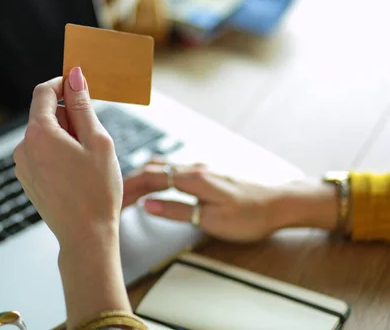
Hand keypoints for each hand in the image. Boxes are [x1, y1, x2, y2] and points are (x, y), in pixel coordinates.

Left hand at [14, 67, 130, 325]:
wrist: (86, 236)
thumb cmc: (97, 191)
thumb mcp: (97, 140)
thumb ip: (83, 105)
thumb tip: (75, 75)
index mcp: (39, 133)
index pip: (43, 91)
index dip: (62, 83)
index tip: (79, 85)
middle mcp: (23, 147)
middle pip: (44, 114)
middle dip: (68, 115)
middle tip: (93, 135)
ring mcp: (22, 166)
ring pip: (44, 135)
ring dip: (65, 136)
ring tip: (87, 160)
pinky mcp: (27, 180)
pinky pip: (41, 154)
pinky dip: (58, 152)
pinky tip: (76, 173)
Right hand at [123, 160, 284, 242]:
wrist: (278, 205)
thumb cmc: (249, 216)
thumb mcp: (212, 220)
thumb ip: (178, 210)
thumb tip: (148, 204)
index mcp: (193, 179)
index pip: (150, 178)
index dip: (128, 187)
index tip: (111, 196)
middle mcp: (194, 170)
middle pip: (152, 170)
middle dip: (129, 181)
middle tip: (111, 195)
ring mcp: (199, 170)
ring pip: (161, 168)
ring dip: (141, 178)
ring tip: (125, 190)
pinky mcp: (204, 176)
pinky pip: (171, 171)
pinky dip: (154, 177)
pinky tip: (151, 183)